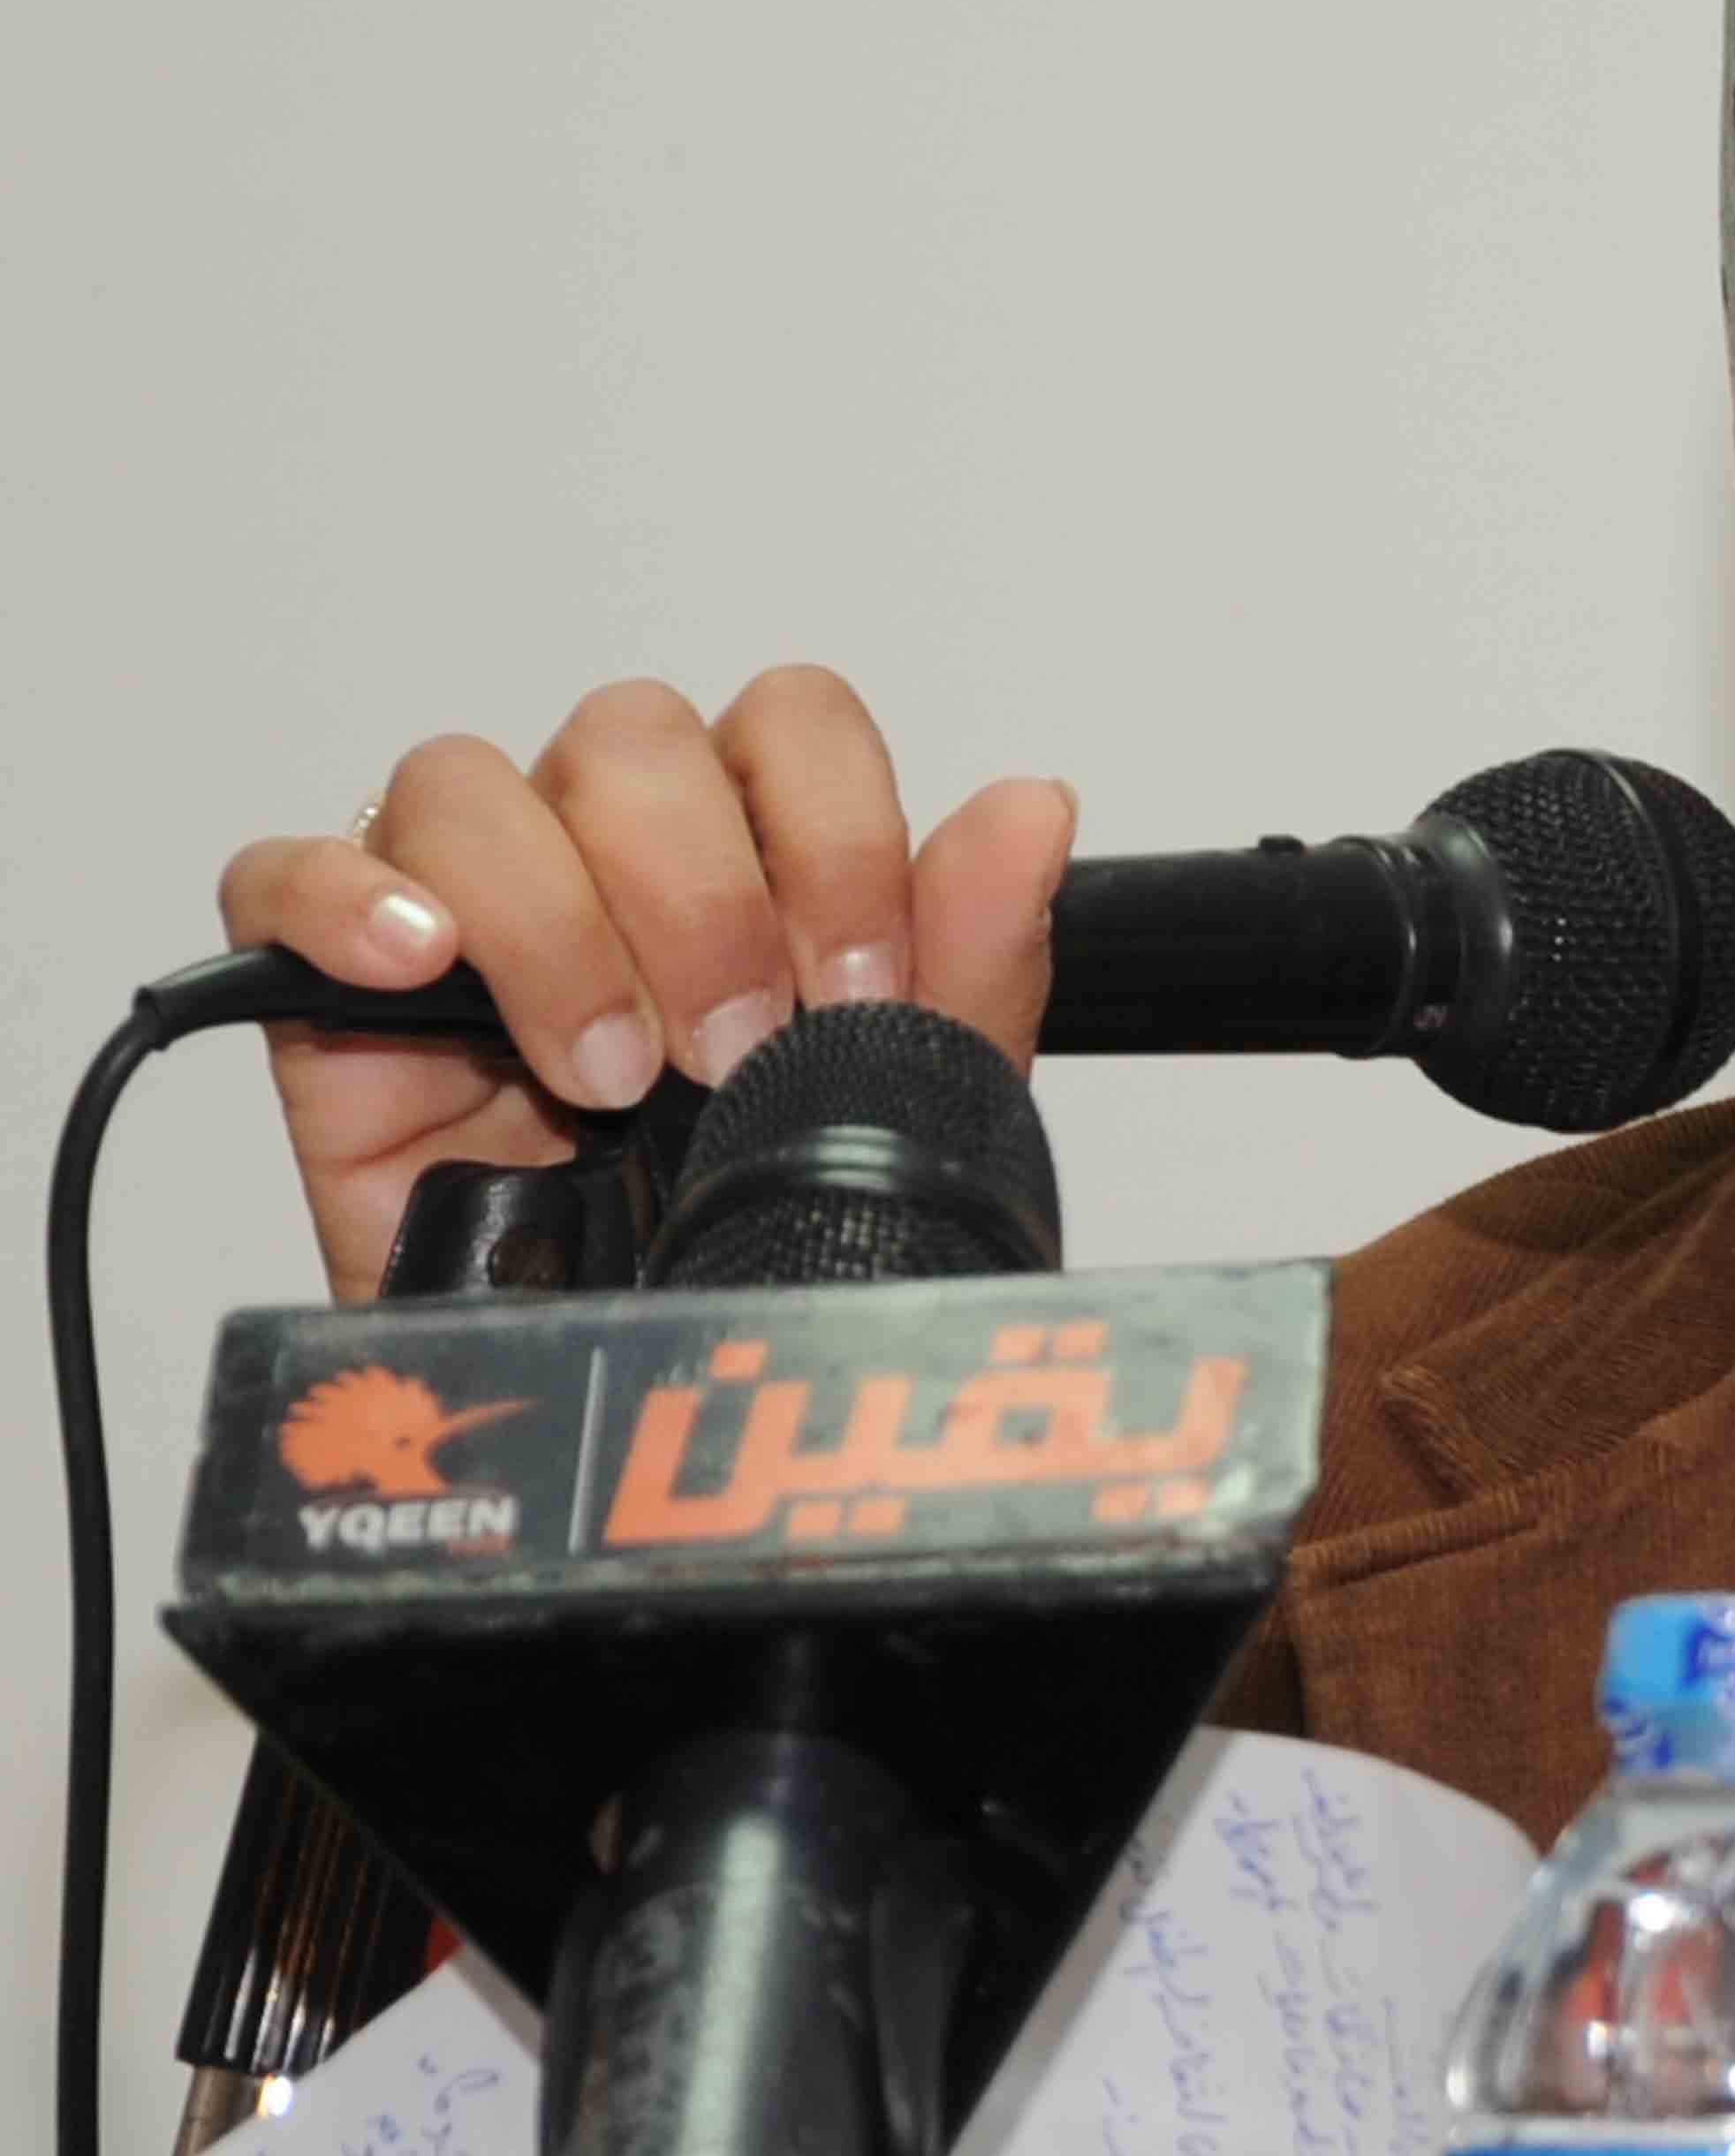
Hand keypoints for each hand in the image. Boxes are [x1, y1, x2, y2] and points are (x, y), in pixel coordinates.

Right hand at [219, 667, 1075, 1301]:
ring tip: (604, 1077)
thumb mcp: (900, 1121)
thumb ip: (973, 962)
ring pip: (465, 784)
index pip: (789, 727)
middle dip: (701, 894)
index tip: (854, 987)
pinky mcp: (333, 1006)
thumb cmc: (762, 1256)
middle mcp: (608, 865)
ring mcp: (468, 923)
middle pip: (631, 737)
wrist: (642, 1428)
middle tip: (734, 1053)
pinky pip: (284, 876)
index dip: (832, 833)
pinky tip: (417, 968)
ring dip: (551, 922)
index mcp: (755, 864)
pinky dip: (342, 898)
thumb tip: (1029, 808)